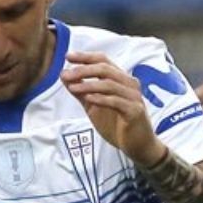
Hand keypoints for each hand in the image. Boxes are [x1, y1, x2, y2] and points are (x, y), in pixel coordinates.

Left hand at [61, 50, 163, 167]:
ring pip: (109, 84)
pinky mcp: (135, 111)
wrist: (137, 145)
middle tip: (67, 74)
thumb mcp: (94, 107)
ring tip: (72, 87)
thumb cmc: (118, 125)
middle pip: (105, 69)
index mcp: (120, 79)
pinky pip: (116, 101)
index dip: (85, 57)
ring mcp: (133, 97)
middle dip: (83, 70)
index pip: (103, 61)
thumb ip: (81, 92)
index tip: (68, 56)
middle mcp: (129, 84)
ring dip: (89, 84)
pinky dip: (101, 98)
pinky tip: (88, 98)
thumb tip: (65, 76)